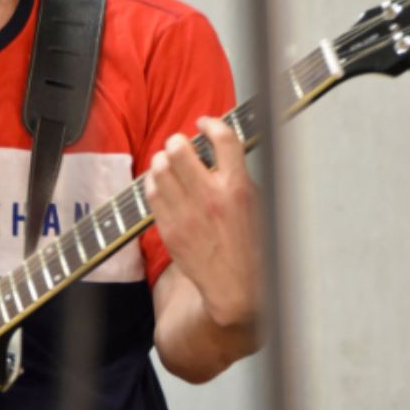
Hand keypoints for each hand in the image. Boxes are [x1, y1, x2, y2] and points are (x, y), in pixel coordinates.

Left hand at [144, 116, 260, 330]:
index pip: (223, 139)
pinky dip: (154, 182)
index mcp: (238, 188)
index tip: (204, 123)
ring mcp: (187, 213)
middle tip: (180, 145)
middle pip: (180, 149)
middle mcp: (210, 197)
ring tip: (169, 164)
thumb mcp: (258, 205)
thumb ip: (238, 175)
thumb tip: (220, 150)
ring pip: (160, 167)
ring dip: (163, 159)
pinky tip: (162, 184)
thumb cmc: (250, 247)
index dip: (210, 123)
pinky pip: (151, 192)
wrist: (236, 287)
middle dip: (178, 141)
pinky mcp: (170, 228)